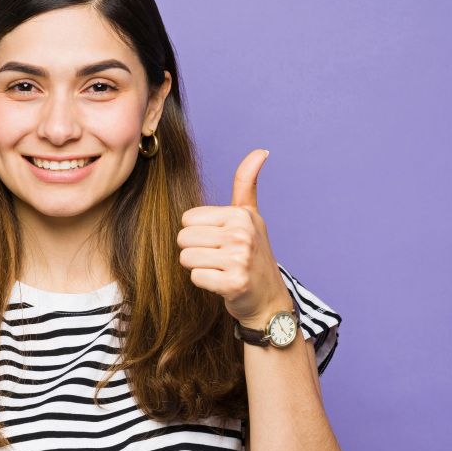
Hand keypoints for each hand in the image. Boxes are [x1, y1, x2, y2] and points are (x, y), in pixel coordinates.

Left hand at [175, 149, 293, 327]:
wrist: (268, 299)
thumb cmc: (253, 255)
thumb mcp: (250, 217)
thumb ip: (247, 184)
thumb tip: (261, 151)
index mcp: (241, 215)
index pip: (187, 220)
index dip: (198, 234)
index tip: (220, 242)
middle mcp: (242, 233)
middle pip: (183, 238)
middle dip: (195, 252)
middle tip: (219, 259)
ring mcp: (240, 258)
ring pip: (186, 258)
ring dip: (199, 268)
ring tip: (220, 270)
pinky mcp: (234, 282)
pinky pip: (196, 278)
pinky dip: (205, 284)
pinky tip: (222, 284)